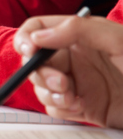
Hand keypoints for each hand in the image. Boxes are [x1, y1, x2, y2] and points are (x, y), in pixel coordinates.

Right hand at [14, 14, 122, 128]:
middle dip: (40, 73)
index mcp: (77, 36)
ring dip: (50, 93)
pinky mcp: (80, 106)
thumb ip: (77, 30)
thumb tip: (38, 36)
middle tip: (62, 83)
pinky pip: (54, 107)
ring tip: (73, 98)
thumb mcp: (117, 40)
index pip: (36, 29)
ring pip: (40, 86)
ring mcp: (75, 82)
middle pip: (33, 61)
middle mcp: (72, 58)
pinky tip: (81, 108)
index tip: (29, 52)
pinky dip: (62, 109)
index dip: (25, 39)